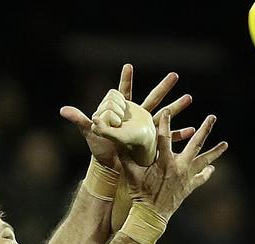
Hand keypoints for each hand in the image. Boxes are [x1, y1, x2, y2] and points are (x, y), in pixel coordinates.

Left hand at [60, 64, 194, 169]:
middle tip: (175, 75)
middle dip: (164, 87)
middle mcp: (136, 117)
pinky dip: (179, 133)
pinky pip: (168, 137)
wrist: (109, 167)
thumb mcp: (91, 132)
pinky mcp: (152, 141)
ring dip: (177, 107)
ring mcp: (146, 129)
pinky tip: (192, 129)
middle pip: (152, 98)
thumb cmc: (99, 149)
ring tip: (189, 97)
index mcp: (122, 113)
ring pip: (165, 115)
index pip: (124, 93)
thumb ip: (79, 120)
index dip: (126, 80)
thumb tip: (62, 110)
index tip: (128, 66)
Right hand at [121, 110, 227, 218]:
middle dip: (205, 130)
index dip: (166, 123)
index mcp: (164, 161)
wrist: (151, 215)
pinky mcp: (189, 187)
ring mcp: (186, 177)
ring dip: (215, 152)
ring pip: (203, 161)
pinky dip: (206, 173)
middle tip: (212, 117)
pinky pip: (200, 178)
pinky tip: (212, 168)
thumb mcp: (131, 174)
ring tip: (225, 144)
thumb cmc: (140, 193)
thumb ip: (125, 157)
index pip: (165, 137)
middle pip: (195, 144)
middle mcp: (179, 167)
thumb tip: (116, 141)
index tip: (168, 111)